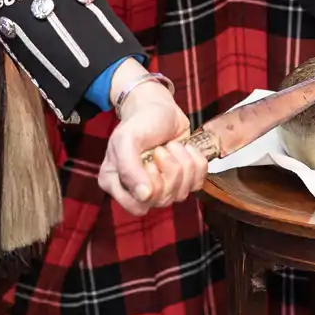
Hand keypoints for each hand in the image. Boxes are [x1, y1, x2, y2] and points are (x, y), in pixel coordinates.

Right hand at [98, 82, 206, 216]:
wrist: (160, 107)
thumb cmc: (140, 122)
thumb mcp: (126, 139)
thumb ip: (129, 168)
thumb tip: (144, 196)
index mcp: (116, 184)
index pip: (138, 206)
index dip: (150, 185)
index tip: (149, 161)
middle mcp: (139, 191)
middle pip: (163, 200)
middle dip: (168, 168)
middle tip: (160, 149)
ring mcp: (164, 187)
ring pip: (182, 192)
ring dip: (181, 162)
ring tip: (170, 146)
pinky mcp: (184, 180)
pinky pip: (198, 182)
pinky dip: (195, 160)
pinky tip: (184, 148)